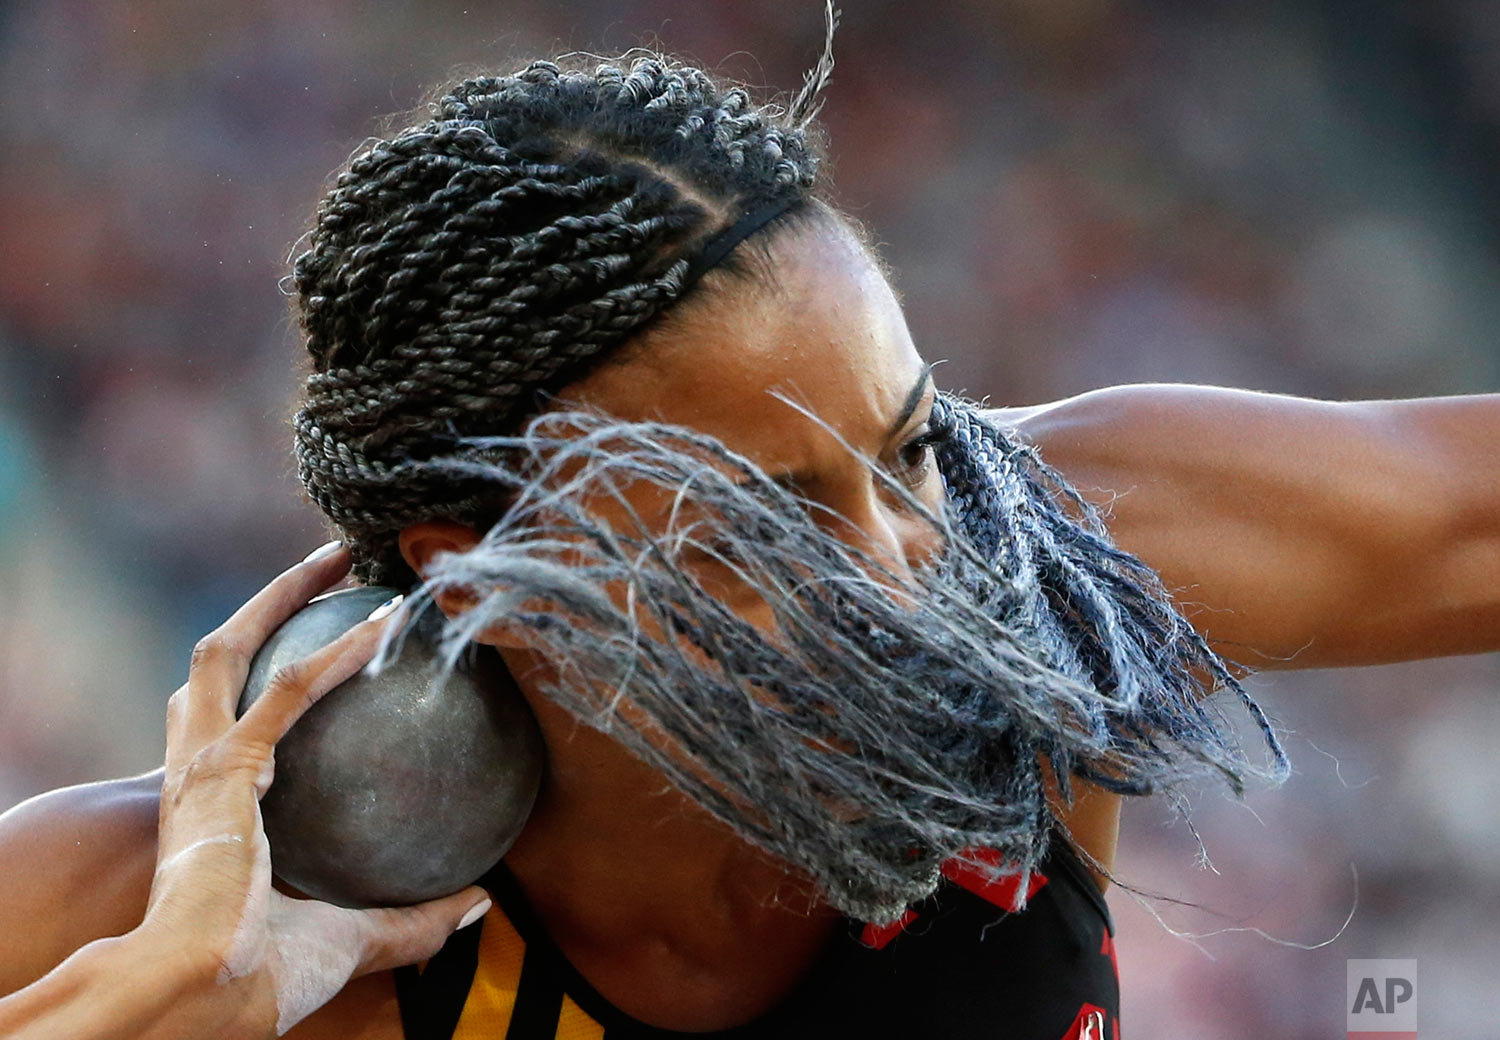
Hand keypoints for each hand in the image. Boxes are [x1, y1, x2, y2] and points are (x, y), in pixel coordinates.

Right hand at [136, 541, 490, 1036]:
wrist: (199, 997)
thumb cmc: (256, 979)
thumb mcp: (349, 938)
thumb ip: (413, 920)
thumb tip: (484, 905)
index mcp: (202, 807)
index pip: (221, 717)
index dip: (255, 674)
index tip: (304, 645)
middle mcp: (189, 772)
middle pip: (214, 660)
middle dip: (263, 606)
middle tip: (324, 570)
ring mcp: (200, 763)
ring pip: (230, 648)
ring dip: (283, 595)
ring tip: (340, 558)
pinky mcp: (227, 765)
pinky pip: (294, 687)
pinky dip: (342, 648)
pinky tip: (389, 624)